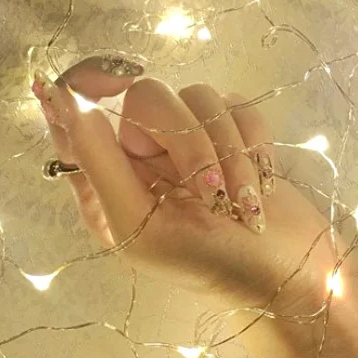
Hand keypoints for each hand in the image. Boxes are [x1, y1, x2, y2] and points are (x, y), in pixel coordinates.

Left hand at [32, 56, 345, 312]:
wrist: (289, 277)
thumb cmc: (210, 265)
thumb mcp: (141, 226)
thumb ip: (100, 166)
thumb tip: (67, 103)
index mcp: (109, 179)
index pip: (78, 112)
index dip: (85, 84)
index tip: (109, 80)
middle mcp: (144, 154)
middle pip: (149, 95)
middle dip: (189, 142)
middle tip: (209, 192)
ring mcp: (192, 141)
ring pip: (200, 97)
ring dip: (230, 153)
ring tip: (243, 204)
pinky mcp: (235, 135)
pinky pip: (238, 105)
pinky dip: (254, 143)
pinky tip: (262, 183)